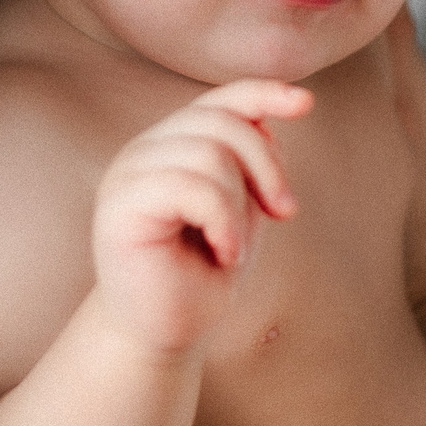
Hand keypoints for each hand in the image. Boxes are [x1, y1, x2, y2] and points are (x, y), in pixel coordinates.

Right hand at [91, 80, 308, 356]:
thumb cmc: (205, 274)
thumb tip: (271, 117)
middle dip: (266, 166)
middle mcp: (145, 149)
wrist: (168, 332)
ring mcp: (127, 173)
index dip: (265, 92)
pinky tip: (224, 254)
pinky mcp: (118, 205)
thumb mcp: (242, 208)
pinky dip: (223, 221)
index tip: (306, 102)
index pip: (221, 100)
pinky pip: (190, 186)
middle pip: (222, 121)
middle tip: (283, 213)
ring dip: (240, 206)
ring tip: (236, 247)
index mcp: (172, 143)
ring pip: (209, 153)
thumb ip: (250, 163)